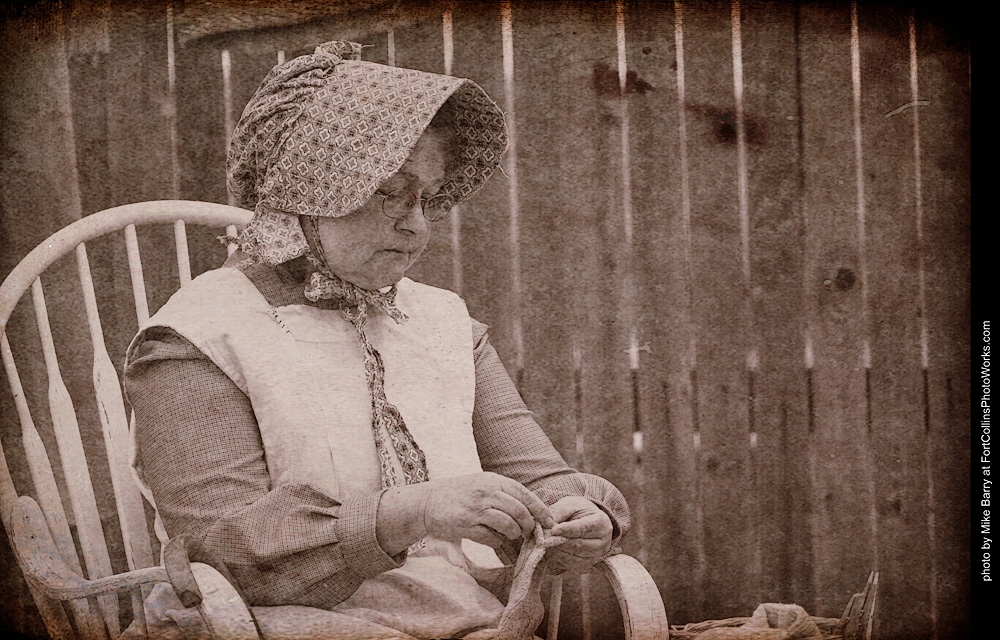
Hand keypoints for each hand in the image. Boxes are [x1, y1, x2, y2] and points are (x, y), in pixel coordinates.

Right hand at [421, 472, 555, 548]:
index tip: (549, 522)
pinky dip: (497, 541)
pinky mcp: (465, 525)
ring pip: (508, 525)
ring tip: (511, 535)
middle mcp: (486, 492)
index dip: (540, 509)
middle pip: (520, 511)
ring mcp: (475, 508)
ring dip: (514, 533)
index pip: (524, 494)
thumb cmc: (458, 494)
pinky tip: (493, 538)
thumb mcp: (481, 484)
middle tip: (529, 533)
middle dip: (529, 525)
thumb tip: (530, 509)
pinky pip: (491, 537)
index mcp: (492, 480)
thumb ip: (502, 492)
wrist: (427, 501)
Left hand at [545, 496, 613, 571]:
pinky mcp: (588, 565)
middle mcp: (603, 541)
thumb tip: (549, 523)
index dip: (567, 530)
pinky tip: (551, 550)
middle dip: (559, 542)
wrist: (587, 521)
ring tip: (545, 543)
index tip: (552, 530)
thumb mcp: (570, 505)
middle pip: (579, 545)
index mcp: (601, 522)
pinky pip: (571, 565)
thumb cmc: (578, 511)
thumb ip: (559, 512)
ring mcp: (597, 555)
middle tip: (544, 538)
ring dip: (557, 551)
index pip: (583, 528)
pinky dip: (558, 558)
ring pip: (574, 557)